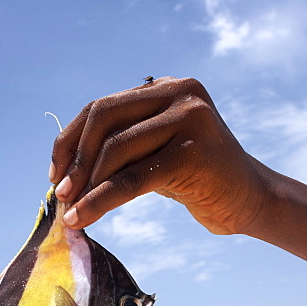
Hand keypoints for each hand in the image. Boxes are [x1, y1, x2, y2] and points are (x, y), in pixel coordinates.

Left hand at [50, 77, 262, 234]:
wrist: (252, 200)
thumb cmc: (199, 179)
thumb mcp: (157, 151)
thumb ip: (122, 145)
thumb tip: (64, 169)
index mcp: (166, 87)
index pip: (102, 107)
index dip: (70, 140)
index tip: (54, 173)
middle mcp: (179, 93)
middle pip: (104, 118)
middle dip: (74, 158)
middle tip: (61, 193)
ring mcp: (190, 118)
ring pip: (116, 150)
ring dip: (85, 185)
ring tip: (71, 212)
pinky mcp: (192, 153)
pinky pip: (132, 178)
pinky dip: (101, 200)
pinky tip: (84, 218)